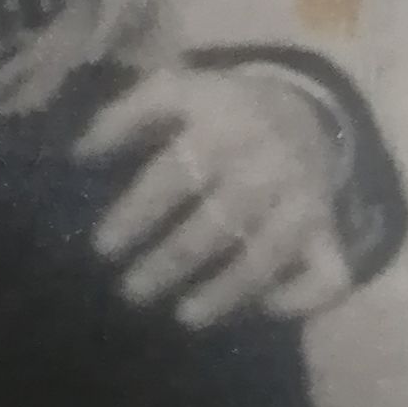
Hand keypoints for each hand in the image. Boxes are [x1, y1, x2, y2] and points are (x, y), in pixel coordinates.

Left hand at [76, 66, 353, 327]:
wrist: (307, 107)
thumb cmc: (223, 108)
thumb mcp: (177, 89)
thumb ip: (125, 115)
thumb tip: (79, 154)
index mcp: (223, 125)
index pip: (174, 176)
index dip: (136, 214)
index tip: (102, 248)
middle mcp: (267, 164)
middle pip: (215, 223)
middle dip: (170, 262)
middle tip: (131, 292)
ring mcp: (303, 199)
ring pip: (268, 254)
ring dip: (226, 291)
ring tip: (185, 316)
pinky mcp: (329, 229)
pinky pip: (329, 271)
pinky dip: (304, 296)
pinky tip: (267, 310)